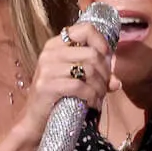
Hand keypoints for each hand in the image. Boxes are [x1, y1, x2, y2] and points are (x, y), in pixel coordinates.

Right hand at [14, 23, 118, 144]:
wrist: (34, 120)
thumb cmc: (56, 97)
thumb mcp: (75, 80)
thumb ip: (96, 76)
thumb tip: (116, 82)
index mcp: (56, 45)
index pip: (85, 30)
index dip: (102, 43)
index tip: (107, 60)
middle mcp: (50, 53)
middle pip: (92, 54)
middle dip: (105, 73)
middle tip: (105, 87)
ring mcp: (47, 69)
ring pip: (88, 70)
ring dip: (100, 87)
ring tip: (99, 97)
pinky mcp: (47, 86)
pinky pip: (80, 87)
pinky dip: (92, 96)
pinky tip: (92, 104)